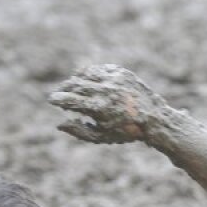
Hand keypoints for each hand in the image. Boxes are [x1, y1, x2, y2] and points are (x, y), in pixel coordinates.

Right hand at [49, 64, 165, 144]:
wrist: (155, 119)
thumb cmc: (126, 131)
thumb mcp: (102, 137)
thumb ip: (79, 131)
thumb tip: (59, 124)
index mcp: (100, 108)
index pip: (71, 99)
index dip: (58, 99)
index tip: (52, 100)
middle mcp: (107, 91)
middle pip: (76, 84)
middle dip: (65, 88)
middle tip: (60, 93)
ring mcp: (114, 79)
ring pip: (86, 74)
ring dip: (76, 80)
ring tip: (72, 87)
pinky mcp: (121, 72)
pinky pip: (99, 69)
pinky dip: (90, 74)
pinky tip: (86, 80)